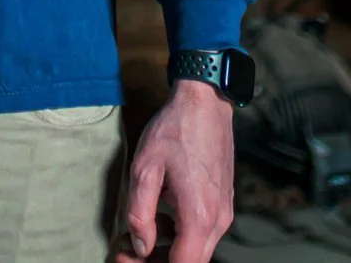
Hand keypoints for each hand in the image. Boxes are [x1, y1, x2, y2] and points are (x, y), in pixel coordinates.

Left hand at [122, 79, 235, 261]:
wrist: (206, 104)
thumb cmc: (174, 131)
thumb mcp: (145, 169)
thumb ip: (140, 213)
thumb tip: (141, 247)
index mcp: (199, 216)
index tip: (126, 258)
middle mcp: (219, 220)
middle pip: (192, 262)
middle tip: (128, 251)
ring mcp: (224, 212)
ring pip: (199, 250)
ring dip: (169, 251)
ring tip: (139, 237)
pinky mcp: (223, 203)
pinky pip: (204, 233)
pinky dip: (182, 236)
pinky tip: (162, 218)